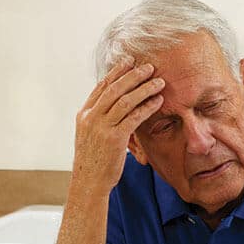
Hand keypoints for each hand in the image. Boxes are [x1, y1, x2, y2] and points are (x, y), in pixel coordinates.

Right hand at [72, 57, 164, 195]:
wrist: (89, 182)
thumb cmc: (94, 162)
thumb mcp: (91, 136)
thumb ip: (100, 121)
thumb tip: (113, 109)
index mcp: (84, 114)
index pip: (101, 87)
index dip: (116, 72)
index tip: (129, 62)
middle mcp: (91, 117)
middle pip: (114, 89)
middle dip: (132, 75)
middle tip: (149, 66)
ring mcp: (101, 127)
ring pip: (125, 100)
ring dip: (144, 89)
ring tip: (159, 81)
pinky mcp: (114, 139)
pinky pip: (133, 117)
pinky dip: (147, 107)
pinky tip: (158, 101)